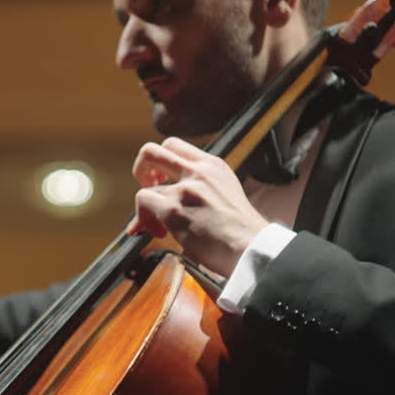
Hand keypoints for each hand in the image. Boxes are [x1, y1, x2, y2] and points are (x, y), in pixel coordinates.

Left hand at [128, 137, 269, 276]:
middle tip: (149, 190)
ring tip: (157, 224)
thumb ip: (203, 188)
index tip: (162, 180)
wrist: (252, 248)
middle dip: (141, 169)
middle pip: (151, 151)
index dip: (160, 162)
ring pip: (144, 185)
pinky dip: (143, 220)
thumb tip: (176, 199)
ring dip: (145, 207)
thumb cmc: (242, 233)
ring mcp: (185, 189)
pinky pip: (142, 203)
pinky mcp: (174, 209)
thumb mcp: (227, 194)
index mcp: (213, 165)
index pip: (174, 146)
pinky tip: (160, 233)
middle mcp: (198, 171)